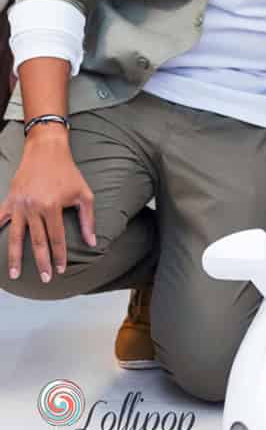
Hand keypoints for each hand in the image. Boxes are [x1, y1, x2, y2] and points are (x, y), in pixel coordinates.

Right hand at [0, 127, 95, 281]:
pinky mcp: (10, 200)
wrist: (47, 150)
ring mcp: (19, 205)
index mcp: (52, 206)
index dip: (59, 255)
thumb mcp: (84, 193)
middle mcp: (34, 208)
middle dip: (41, 262)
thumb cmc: (68, 172)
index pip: (57, 238)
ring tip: (15, 274)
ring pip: (15, 236)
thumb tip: (92, 242)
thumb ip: (88, 219)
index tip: (61, 269)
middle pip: (37, 241)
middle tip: (45, 278)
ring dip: (15, 257)